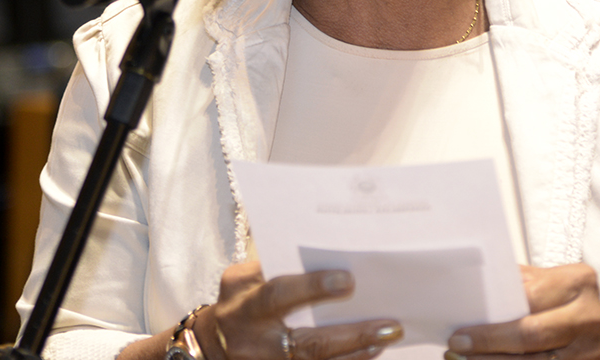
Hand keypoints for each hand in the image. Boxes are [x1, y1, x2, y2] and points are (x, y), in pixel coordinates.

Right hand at [203, 261, 402, 359]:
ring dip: (356, 351)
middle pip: (304, 342)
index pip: (277, 294)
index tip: (348, 281)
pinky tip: (371, 350)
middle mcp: (254, 337)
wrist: (211, 343)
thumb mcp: (244, 277)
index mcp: (243, 300)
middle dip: (349, 335)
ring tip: (387, 335)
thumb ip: (276, 264)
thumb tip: (328, 250)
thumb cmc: (240, 299)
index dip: (312, 288)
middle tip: (388, 324)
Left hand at [445, 264, 599, 359]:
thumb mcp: (555, 286)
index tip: (461, 329)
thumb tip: (472, 288)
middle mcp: (587, 314)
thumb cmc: (575, 308)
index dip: (492, 318)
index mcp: (577, 281)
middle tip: (458, 347)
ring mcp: (588, 349)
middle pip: (531, 334)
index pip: (526, 298)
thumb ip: (522, 284)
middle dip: (490, 344)